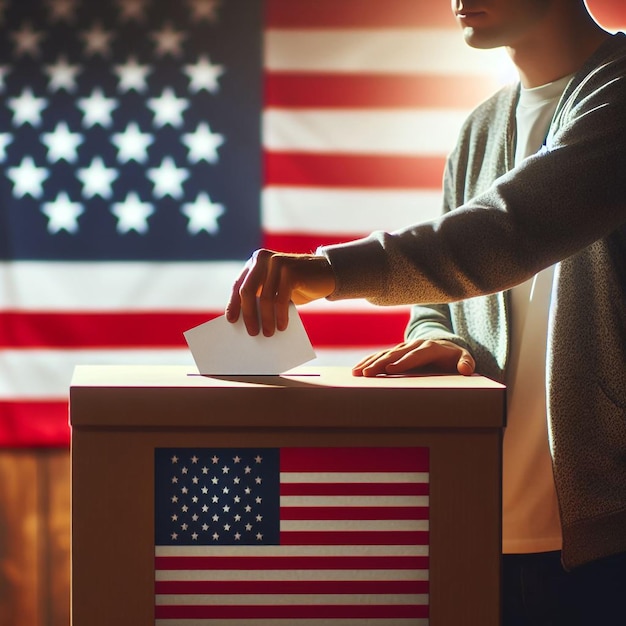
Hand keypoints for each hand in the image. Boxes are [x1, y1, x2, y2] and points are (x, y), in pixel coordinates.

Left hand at [226, 249, 335, 335]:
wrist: (326, 273)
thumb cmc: (298, 284)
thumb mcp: (276, 287)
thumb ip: (261, 295)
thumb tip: (246, 321)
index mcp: (255, 262)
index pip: (238, 285)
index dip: (234, 304)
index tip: (232, 321)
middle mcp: (263, 259)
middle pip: (247, 291)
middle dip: (248, 315)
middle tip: (252, 332)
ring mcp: (277, 263)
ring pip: (264, 298)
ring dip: (266, 319)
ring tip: (268, 333)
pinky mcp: (290, 271)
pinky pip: (280, 299)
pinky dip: (280, 316)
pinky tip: (282, 326)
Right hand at [352, 339, 475, 376]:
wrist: (444, 345)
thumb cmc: (455, 356)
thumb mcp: (465, 358)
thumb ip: (467, 363)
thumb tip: (465, 369)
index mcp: (431, 347)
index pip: (417, 354)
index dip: (404, 361)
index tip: (391, 369)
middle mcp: (414, 345)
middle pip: (396, 354)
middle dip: (380, 363)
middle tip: (367, 373)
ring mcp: (403, 347)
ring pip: (384, 354)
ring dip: (370, 362)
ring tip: (357, 372)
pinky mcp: (396, 352)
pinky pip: (380, 355)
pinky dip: (368, 361)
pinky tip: (357, 369)